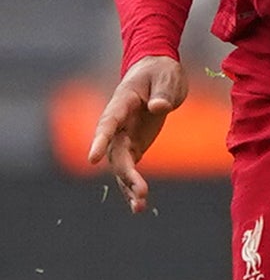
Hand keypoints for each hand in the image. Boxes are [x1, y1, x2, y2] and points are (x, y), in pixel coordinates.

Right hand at [88, 55, 186, 212]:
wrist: (157, 72)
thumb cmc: (162, 72)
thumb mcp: (167, 78)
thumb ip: (162, 93)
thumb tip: (158, 108)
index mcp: (122, 102)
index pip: (108, 123)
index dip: (99, 140)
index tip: (91, 159)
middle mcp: (117, 123)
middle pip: (115, 151)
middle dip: (126, 174)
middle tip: (142, 192)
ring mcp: (124, 135)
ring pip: (120, 164)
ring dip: (128, 186)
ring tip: (140, 207)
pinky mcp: (134, 145)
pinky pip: (130, 167)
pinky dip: (132, 185)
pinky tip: (139, 204)